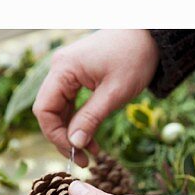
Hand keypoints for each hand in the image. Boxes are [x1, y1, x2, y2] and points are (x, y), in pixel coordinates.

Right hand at [33, 30, 159, 166]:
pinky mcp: (76, 75)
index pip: (44, 110)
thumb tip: (74, 143)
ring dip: (72, 132)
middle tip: (84, 159)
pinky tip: (92, 136)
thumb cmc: (135, 57)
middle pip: (49, 111)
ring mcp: (66, 72)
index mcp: (63, 69)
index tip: (76, 151)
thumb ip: (91, 118)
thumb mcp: (115, 93)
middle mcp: (59, 69)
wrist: (150, 35)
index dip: (56, 135)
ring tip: (92, 153)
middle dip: (64, 137)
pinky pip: (70, 103)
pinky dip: (79, 121)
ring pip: (59, 110)